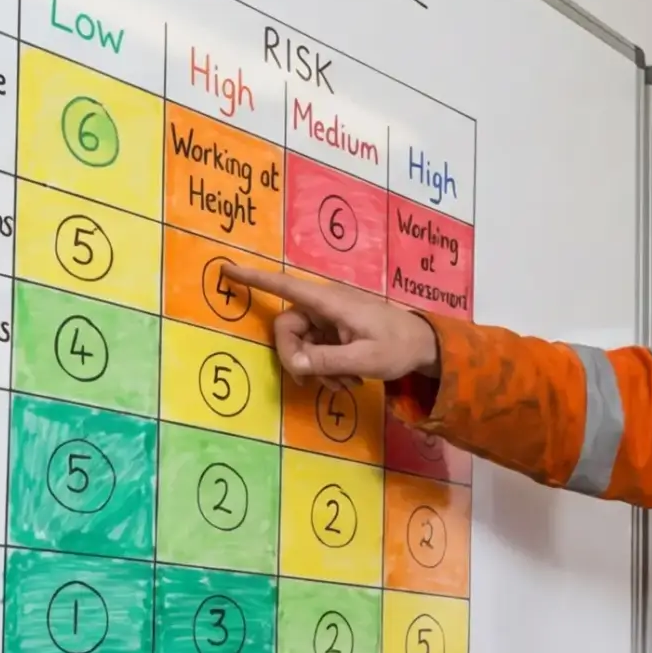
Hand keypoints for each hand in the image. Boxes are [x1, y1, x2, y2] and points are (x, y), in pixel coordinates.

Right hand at [219, 264, 439, 382]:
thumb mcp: (364, 359)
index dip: (254, 279)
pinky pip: (316, 350)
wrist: (425, 346)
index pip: (285, 286)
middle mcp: (324, 307)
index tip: (226, 269)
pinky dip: (328, 368)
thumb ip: (326, 361)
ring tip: (348, 383)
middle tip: (316, 382)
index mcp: (329, 303)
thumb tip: (292, 364)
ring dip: (318, 369)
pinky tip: (350, 380)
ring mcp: (330, 319)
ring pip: (302, 344)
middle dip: (298, 358)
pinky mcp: (335, 332)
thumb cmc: (398, 346)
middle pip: (287, 328)